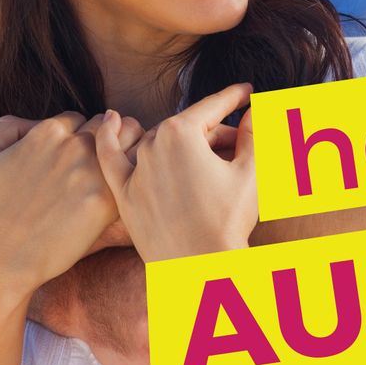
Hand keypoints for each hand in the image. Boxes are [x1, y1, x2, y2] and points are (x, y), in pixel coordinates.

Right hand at [0, 114, 142, 294]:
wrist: (0, 259)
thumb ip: (2, 129)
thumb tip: (16, 118)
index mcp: (48, 132)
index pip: (79, 119)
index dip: (79, 135)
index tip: (79, 154)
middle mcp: (72, 145)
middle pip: (106, 125)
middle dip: (106, 138)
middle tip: (106, 161)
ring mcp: (91, 170)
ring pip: (127, 141)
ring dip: (127, 149)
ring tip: (123, 169)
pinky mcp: (106, 199)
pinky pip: (132, 174)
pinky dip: (133, 175)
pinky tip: (129, 189)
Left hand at [95, 83, 256, 261]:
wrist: (201, 271)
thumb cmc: (228, 221)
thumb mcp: (250, 171)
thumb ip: (254, 132)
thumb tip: (257, 109)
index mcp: (181, 133)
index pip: (212, 107)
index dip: (234, 97)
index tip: (248, 92)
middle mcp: (152, 146)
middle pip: (189, 129)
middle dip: (217, 132)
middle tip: (242, 142)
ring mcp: (135, 170)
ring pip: (161, 143)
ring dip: (185, 142)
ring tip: (214, 152)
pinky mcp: (124, 195)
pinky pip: (109, 160)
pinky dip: (108, 138)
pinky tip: (111, 119)